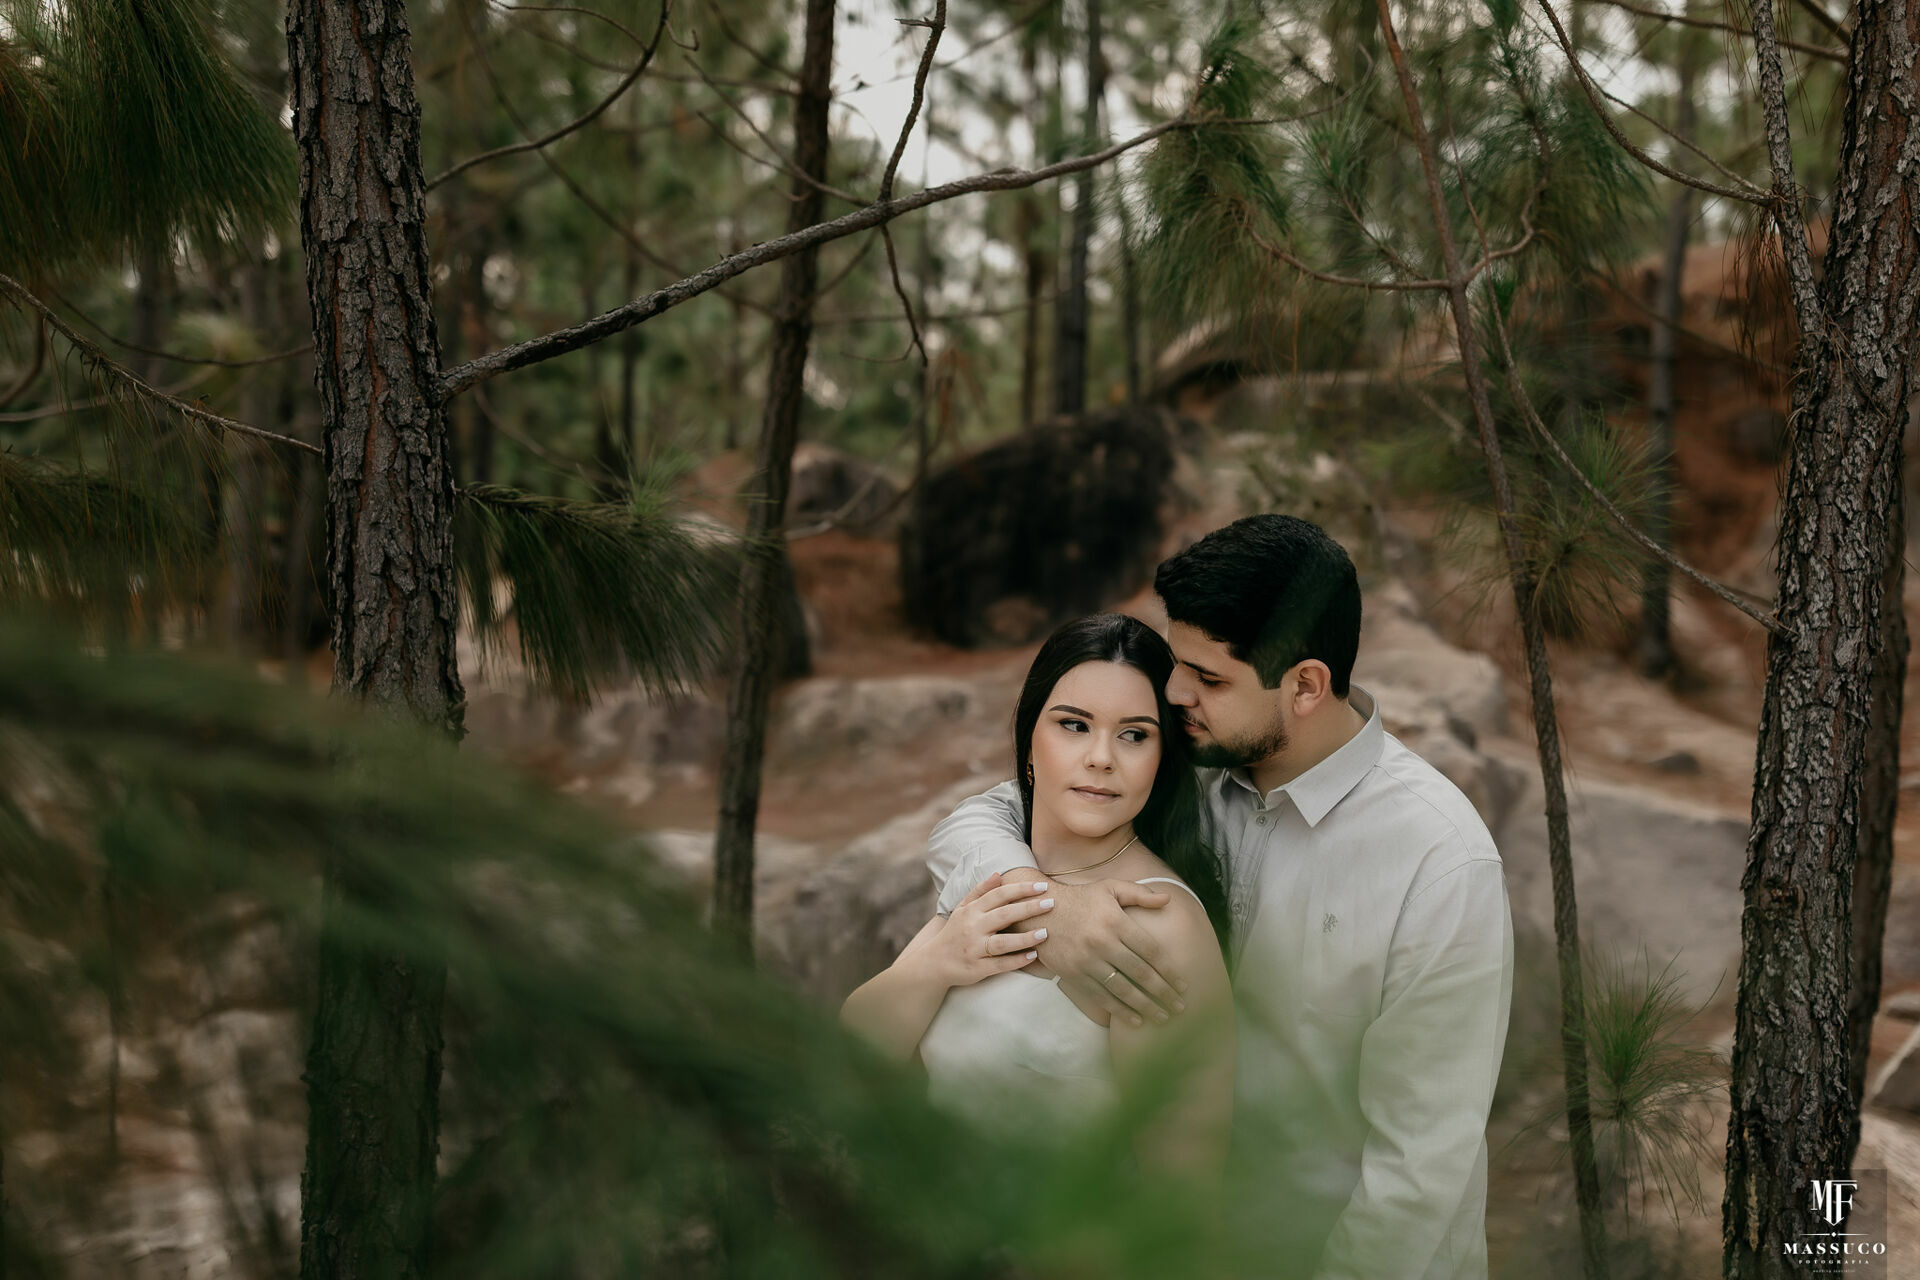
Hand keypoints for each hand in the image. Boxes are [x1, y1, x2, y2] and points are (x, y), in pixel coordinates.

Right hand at [899, 872, 1052, 988]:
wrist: (933, 963)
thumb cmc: (954, 932)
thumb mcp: (962, 908)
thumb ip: (980, 891)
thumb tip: (998, 874)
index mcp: (971, 911)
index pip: (999, 895)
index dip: (1021, 889)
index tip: (1042, 886)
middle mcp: (973, 928)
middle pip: (1004, 915)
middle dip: (1029, 908)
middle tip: (1051, 903)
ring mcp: (975, 949)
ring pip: (1003, 942)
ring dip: (1025, 937)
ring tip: (1045, 933)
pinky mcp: (977, 968)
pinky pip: (1000, 964)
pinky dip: (1017, 960)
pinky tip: (1033, 955)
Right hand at [1018, 875, 1187, 1026]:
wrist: (1041, 911)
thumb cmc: (1081, 898)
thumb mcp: (1110, 888)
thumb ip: (1139, 894)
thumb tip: (1167, 899)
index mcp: (1116, 921)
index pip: (1150, 951)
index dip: (1169, 970)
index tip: (1183, 985)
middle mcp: (1103, 942)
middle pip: (1141, 973)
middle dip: (1164, 992)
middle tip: (1180, 1007)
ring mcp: (1087, 960)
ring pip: (1123, 989)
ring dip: (1146, 1006)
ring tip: (1163, 1017)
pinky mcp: (1074, 974)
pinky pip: (1101, 997)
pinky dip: (1119, 1011)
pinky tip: (1135, 1020)